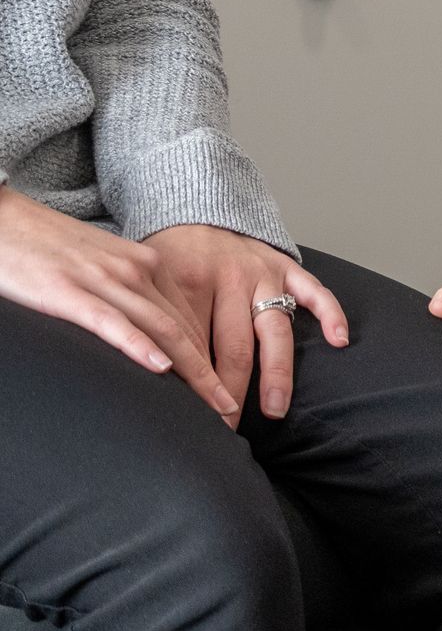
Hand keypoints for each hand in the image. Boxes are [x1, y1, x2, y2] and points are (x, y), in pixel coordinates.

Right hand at [0, 188, 238, 422]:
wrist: (0, 218)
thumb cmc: (48, 248)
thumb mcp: (103, 267)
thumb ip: (131, 295)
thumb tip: (153, 338)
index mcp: (148, 264)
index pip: (192, 319)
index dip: (213, 359)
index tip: (227, 391)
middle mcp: (136, 269)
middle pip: (186, 329)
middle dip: (211, 375)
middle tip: (230, 412)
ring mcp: (104, 279)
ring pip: (163, 329)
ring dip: (193, 373)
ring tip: (212, 406)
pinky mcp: (68, 290)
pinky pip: (112, 322)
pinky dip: (140, 346)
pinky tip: (161, 368)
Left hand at [142, 224, 348, 418]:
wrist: (191, 211)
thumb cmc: (167, 258)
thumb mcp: (150, 287)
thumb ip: (159, 324)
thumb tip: (160, 377)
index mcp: (190, 283)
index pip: (196, 346)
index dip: (197, 387)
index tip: (197, 421)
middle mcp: (231, 278)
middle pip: (235, 347)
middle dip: (233, 392)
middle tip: (229, 428)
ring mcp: (264, 272)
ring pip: (275, 330)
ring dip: (277, 373)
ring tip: (276, 407)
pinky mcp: (287, 266)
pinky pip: (315, 290)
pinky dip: (330, 313)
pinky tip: (339, 339)